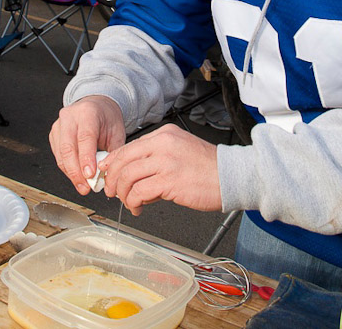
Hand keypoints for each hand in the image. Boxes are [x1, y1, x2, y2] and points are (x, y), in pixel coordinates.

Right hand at [49, 95, 126, 195]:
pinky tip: (76, 176)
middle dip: (76, 172)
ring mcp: (59, 125)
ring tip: (82, 186)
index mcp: (88, 112)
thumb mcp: (117, 132)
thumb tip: (107, 174)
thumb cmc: (106, 118)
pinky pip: (58, 155)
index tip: (90, 175)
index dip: (86, 158)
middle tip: (85, 187)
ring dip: (71, 173)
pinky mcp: (54, 134)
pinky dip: (67, 168)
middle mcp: (70, 117)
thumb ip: (112, 153)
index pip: (85, 137)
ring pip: (60, 154)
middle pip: (68, 148)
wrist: (96, 107)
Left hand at [101, 124, 220, 215]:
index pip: (129, 147)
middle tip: (112, 191)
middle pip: (123, 160)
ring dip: (123, 194)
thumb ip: (156, 158)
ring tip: (128, 203)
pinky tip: (138, 208)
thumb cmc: (209, 168)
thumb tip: (133, 176)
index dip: (114, 162)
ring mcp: (165, 161)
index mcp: (164, 134)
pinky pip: (139, 192)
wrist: (233, 176)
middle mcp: (162, 144)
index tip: (108, 173)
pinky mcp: (169, 181)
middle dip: (113, 179)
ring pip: (128, 176)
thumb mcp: (180, 150)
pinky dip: (134, 202)